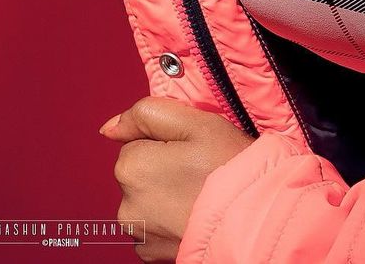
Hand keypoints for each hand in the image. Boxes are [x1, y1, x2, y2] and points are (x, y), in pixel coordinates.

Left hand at [99, 96, 255, 261]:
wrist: (254, 218)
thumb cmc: (228, 167)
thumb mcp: (196, 122)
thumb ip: (148, 114)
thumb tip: (110, 127)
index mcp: (131, 166)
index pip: (136, 141)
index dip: (166, 140)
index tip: (191, 148)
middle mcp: (126, 204)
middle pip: (139, 170)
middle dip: (162, 166)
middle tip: (198, 169)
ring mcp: (138, 232)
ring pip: (146, 198)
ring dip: (164, 194)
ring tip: (198, 193)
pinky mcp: (151, 254)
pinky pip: (152, 225)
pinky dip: (168, 219)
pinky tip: (192, 213)